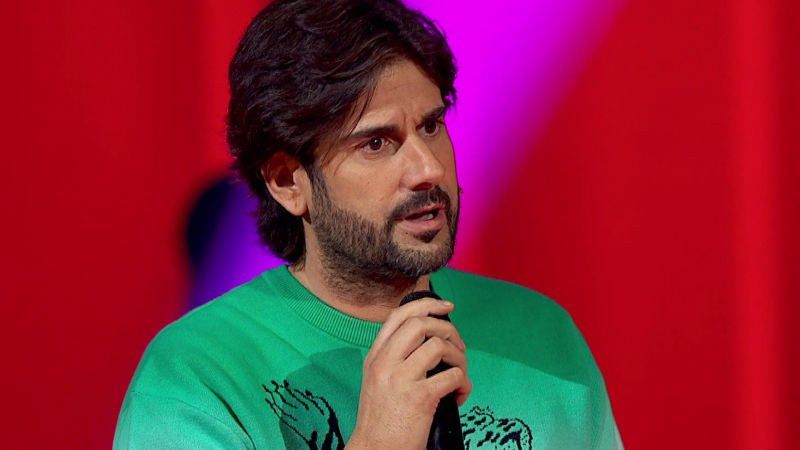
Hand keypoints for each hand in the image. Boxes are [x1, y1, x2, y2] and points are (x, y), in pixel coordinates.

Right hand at [346, 297, 470, 449]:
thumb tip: (429, 342)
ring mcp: (401, 379)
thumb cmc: (381, 421)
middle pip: (421, 324)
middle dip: (448, 329)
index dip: (426, 304)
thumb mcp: (377, 381)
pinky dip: (463, 383)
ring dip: (459, 358)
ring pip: (439, 346)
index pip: (399, 316)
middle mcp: (385, 363)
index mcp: (375, 357)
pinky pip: (452, 376)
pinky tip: (459, 395)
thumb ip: (395, 359)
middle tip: (458, 346)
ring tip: (459, 374)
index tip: (446, 307)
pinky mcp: (419, 397)